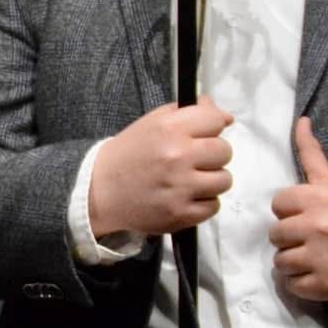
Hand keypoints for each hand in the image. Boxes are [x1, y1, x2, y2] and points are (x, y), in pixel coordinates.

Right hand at [87, 99, 233, 238]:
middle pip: (225, 151)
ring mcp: (181, 187)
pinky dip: (204, 202)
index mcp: (170, 128)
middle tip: (195, 159)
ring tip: (192, 179)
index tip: (202, 134)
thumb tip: (226, 117)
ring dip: (212, 179)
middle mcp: (178, 156)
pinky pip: (214, 206)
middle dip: (213, 154)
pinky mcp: (181, 214)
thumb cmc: (130, 153)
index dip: (212, 126)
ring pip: (224, 180)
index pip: (216, 120)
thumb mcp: (153, 122)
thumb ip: (189, 113)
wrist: (100, 191)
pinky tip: (187, 196)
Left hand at [269, 117, 327, 301]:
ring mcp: (320, 258)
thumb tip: (301, 120)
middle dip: (290, 236)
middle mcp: (318, 228)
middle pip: (276, 234)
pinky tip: (318, 272)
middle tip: (312, 236)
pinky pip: (291, 285)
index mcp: (319, 200)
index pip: (278, 204)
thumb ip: (312, 154)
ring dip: (293, 260)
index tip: (308, 213)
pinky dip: (301, 282)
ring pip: (280, 261)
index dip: (290, 209)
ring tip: (315, 255)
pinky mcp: (323, 285)